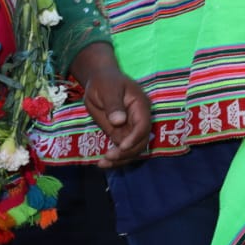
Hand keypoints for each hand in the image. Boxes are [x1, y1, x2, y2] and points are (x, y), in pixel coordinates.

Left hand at [70, 43, 150, 167]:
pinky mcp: (122, 133)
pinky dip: (115, 158)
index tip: (122, 147)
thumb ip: (113, 104)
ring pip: (134, 148)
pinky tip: (103, 163)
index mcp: (140, 105)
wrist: (100, 80)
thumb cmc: (105, 81)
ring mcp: (132, 127)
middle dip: (127, 152)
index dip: (135, 138)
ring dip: (121, 159)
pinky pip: (123, 149)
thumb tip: (119, 121)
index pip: (143, 125)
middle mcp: (139, 118)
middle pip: (141, 140)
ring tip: (103, 164)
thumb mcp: (107, 89)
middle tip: (108, 157)